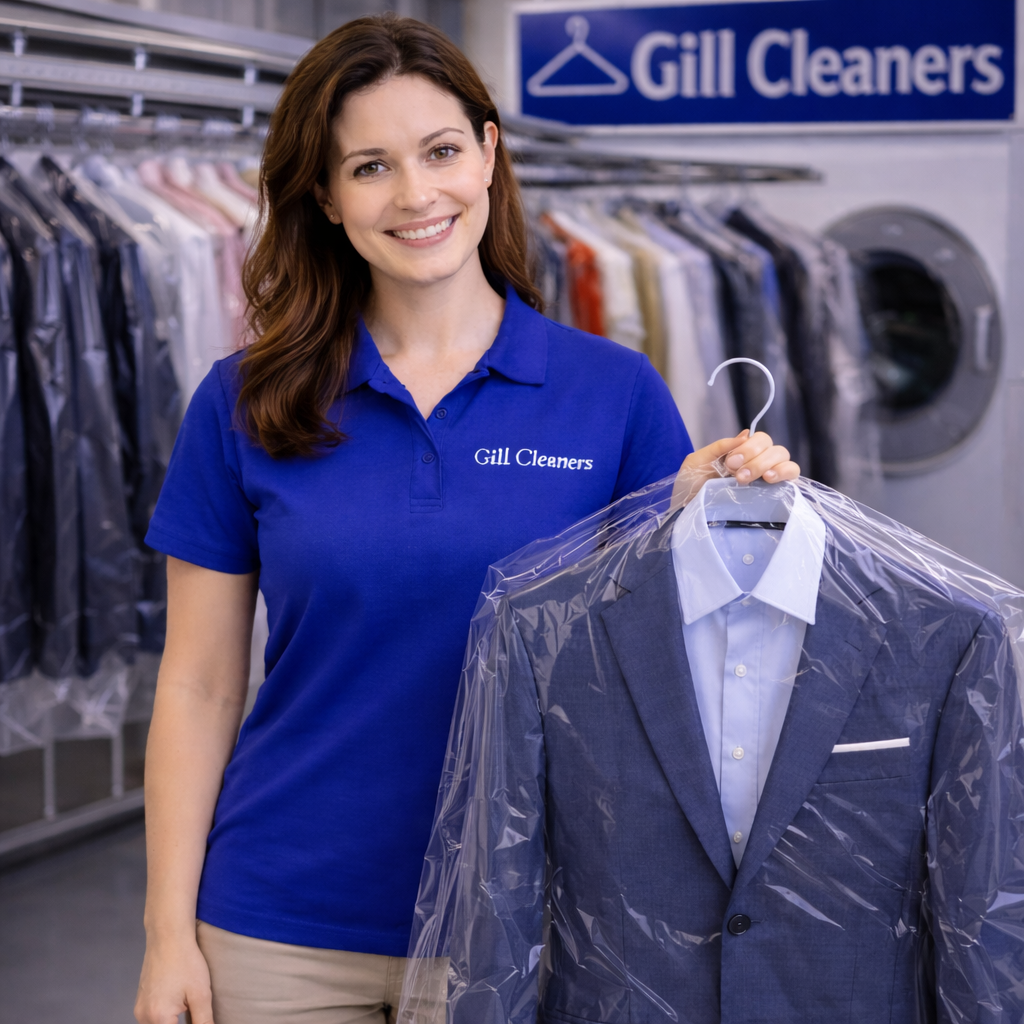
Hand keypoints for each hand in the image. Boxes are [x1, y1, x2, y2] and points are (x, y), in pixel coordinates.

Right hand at [135, 934, 213, 1023]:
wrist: (168, 936)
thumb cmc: (186, 961)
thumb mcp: (200, 994)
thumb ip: (204, 1021)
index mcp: (158, 1018)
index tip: (199, 1018)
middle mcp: (143, 1017)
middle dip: (182, 1023)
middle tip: (194, 1012)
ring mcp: (140, 1009)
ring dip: (173, 1022)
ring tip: (189, 1008)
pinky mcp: (141, 1001)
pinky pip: (152, 1019)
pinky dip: (166, 1019)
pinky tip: (181, 1007)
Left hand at [672, 430, 799, 507]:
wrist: (689, 514)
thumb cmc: (691, 489)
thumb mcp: (697, 462)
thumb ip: (720, 446)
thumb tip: (745, 434)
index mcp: (742, 454)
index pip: (760, 439)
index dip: (748, 447)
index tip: (730, 463)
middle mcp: (758, 463)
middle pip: (773, 447)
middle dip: (755, 458)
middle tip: (736, 474)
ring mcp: (768, 478)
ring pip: (784, 458)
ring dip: (767, 464)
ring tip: (748, 479)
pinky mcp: (776, 493)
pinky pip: (792, 475)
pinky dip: (784, 472)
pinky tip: (769, 479)